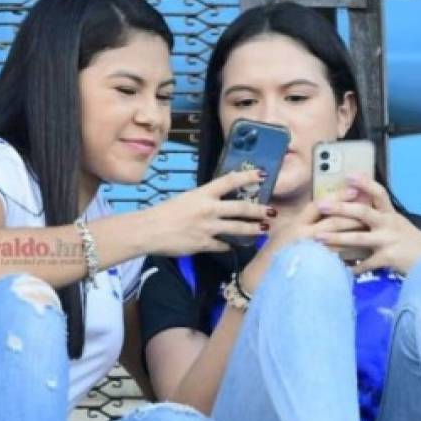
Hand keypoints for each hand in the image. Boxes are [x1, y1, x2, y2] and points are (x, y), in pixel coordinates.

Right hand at [144, 169, 272, 255]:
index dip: (248, 177)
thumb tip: (216, 204)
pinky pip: (222, 245)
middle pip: (241, 207)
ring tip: (264, 230)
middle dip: (259, 210)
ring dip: (253, 229)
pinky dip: (228, 246)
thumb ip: (203, 201)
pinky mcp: (204, 244)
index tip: (262, 174)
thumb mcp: (185, 199)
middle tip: (271, 211)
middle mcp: (209, 209)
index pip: (230, 181)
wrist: (149, 230)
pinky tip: (232, 246)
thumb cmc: (163, 213)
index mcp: (202, 194)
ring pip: (238, 228)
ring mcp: (208, 227)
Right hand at [240, 193, 362, 292]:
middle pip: (332, 220)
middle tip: (370, 210)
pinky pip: (334, 259)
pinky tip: (361, 256)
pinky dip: (348, 256)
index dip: (336, 196)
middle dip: (353, 215)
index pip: (318, 205)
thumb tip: (322, 219)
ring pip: (337, 239)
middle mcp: (300, 234)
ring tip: (370, 230)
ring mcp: (307, 250)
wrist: (259, 281)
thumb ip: (302, 227)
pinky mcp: (312, 265)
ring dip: (355, 234)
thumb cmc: (272, 259)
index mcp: (295, 224)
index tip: (354, 191)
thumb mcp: (284, 236)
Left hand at [313, 175, 420, 274]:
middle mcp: (389, 224)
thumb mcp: (396, 224)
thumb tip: (356, 205)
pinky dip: (350, 267)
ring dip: (336, 237)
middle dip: (340, 208)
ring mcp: (388, 241)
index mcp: (390, 214)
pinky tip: (337, 268)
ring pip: (358, 238)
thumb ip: (378, 216)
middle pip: (363, 212)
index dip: (364, 183)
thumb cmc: (408, 242)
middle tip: (321, 205)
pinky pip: (364, 263)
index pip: (378, 193)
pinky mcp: (388, 258)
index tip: (348, 175)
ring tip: (318, 237)